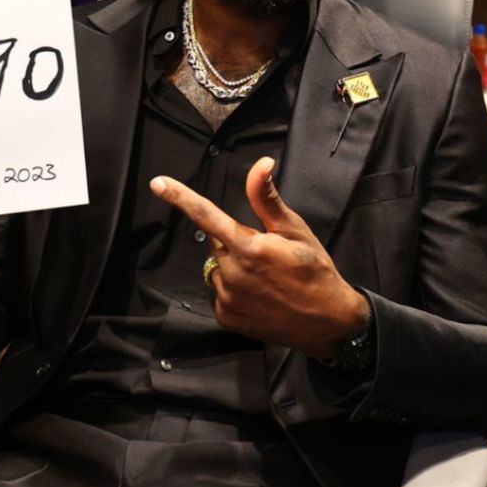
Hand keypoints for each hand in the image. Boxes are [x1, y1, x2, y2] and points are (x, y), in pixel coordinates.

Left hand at [150, 156, 368, 358]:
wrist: (328, 322)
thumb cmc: (315, 271)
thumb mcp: (295, 230)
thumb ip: (267, 198)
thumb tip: (260, 164)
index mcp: (249, 246)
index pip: (206, 215)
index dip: (180, 197)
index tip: (157, 183)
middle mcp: (232, 272)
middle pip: (216, 243)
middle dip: (233, 241)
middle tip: (265, 251)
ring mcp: (227, 298)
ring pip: (217, 268)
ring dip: (233, 266)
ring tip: (265, 276)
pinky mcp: (226, 317)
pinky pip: (220, 293)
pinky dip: (234, 290)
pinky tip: (259, 294)